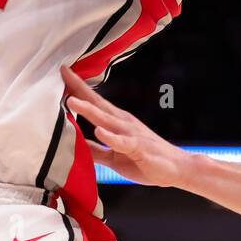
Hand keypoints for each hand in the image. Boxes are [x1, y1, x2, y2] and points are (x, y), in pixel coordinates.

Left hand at [61, 65, 191, 187]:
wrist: (176, 168)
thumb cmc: (146, 161)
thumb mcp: (114, 157)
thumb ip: (95, 150)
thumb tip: (74, 145)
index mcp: (117, 123)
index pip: (94, 102)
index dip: (78, 89)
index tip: (63, 74)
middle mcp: (123, 123)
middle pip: (98, 103)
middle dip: (80, 89)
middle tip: (64, 73)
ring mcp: (131, 134)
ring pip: (107, 120)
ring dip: (89, 110)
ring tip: (72, 101)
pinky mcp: (139, 148)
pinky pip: (123, 142)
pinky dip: (110, 136)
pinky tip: (99, 131)